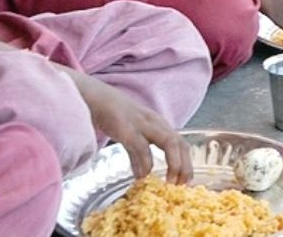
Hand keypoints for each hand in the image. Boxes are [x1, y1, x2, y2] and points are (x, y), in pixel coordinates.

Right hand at [74, 74, 191, 183]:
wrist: (96, 97)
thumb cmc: (114, 116)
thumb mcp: (130, 136)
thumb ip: (136, 156)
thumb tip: (142, 176)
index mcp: (159, 125)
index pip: (182, 143)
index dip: (187, 163)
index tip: (186, 182)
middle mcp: (156, 123)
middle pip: (180, 143)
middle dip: (185, 166)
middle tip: (182, 185)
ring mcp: (143, 125)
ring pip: (169, 142)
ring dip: (174, 163)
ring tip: (170, 182)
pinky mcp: (127, 128)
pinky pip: (142, 146)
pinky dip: (145, 162)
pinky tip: (142, 177)